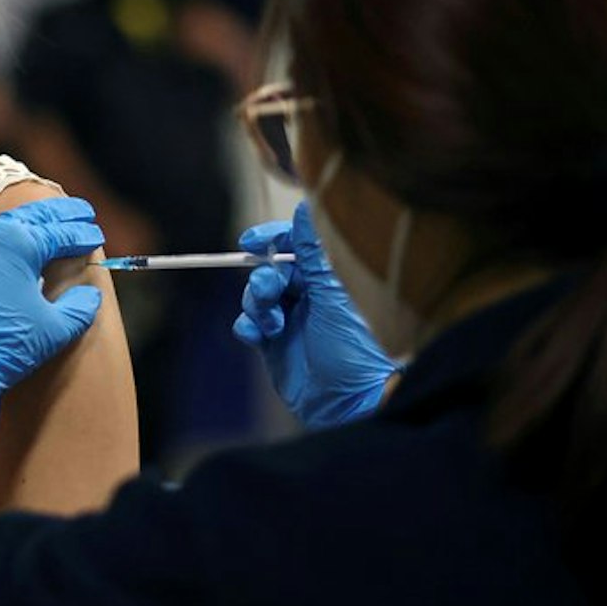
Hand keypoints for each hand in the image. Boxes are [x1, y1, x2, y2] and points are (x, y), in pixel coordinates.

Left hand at [0, 199, 105, 449]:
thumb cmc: (2, 345)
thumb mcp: (53, 329)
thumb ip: (78, 308)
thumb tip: (89, 295)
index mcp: (16, 242)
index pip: (58, 233)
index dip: (80, 235)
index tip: (95, 235)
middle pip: (26, 219)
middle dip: (55, 216)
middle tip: (79, 212)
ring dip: (14, 231)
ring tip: (35, 230)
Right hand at [233, 203, 399, 427]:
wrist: (355, 398)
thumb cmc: (358, 344)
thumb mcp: (335, 292)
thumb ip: (315, 252)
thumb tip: (308, 207)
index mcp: (328, 277)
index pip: (293, 246)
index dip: (271, 239)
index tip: (251, 242)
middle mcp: (309, 295)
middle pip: (269, 270)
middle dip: (263, 278)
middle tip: (271, 292)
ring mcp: (291, 319)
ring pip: (256, 297)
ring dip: (257, 304)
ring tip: (273, 323)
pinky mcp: (274, 345)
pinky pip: (249, 325)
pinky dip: (247, 327)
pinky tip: (257, 336)